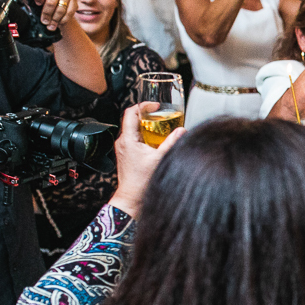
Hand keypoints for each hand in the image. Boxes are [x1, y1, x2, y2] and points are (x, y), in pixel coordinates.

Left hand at [32, 0, 77, 31]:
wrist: (57, 5)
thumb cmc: (43, 3)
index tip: (37, 4)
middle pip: (52, 1)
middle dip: (47, 13)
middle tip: (44, 21)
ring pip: (61, 8)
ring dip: (55, 19)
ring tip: (51, 25)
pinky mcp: (74, 0)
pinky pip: (70, 12)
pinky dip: (64, 19)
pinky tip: (59, 23)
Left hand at [108, 103, 184, 217]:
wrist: (132, 198)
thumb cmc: (141, 182)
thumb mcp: (160, 159)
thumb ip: (172, 142)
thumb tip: (182, 130)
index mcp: (127, 139)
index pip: (131, 112)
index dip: (143, 105)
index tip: (155, 105)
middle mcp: (122, 142)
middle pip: (133, 120)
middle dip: (148, 116)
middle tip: (162, 116)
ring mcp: (123, 148)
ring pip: (134, 130)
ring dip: (148, 126)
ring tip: (162, 128)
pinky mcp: (127, 155)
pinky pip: (135, 139)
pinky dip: (146, 136)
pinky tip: (157, 142)